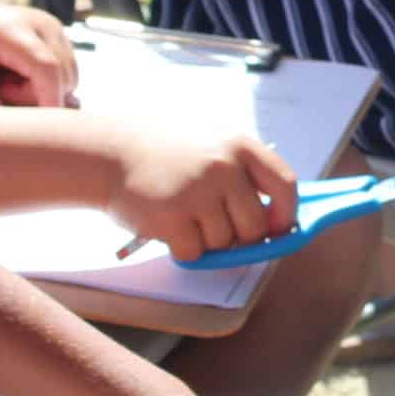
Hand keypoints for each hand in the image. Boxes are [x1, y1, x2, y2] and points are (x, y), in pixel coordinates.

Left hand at [0, 0, 78, 106]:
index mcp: (15, 29)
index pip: (47, 68)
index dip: (47, 100)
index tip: (33, 128)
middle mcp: (43, 25)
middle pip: (60, 78)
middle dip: (35, 97)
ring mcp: (55, 30)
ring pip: (67, 79)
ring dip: (40, 91)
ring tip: (5, 81)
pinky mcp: (59, 37)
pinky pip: (65, 74)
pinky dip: (44, 83)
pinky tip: (17, 75)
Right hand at [109, 130, 297, 260]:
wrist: (108, 153)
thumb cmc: (162, 151)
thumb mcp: (210, 141)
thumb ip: (242, 170)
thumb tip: (278, 214)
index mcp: (238, 145)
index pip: (283, 184)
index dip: (286, 213)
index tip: (279, 227)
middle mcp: (222, 167)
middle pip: (256, 226)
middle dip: (241, 237)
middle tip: (217, 226)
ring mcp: (198, 193)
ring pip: (224, 243)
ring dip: (206, 239)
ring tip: (184, 213)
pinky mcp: (173, 218)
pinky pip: (195, 254)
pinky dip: (182, 248)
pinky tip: (167, 223)